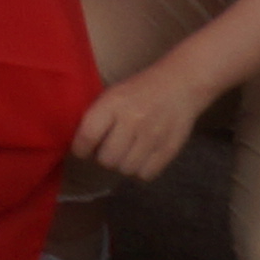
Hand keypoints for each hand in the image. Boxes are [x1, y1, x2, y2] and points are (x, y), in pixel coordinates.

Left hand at [67, 63, 207, 189]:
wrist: (179, 85)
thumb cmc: (139, 89)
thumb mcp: (113, 94)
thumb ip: (97, 116)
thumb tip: (80, 143)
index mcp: (113, 103)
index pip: (87, 136)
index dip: (79, 149)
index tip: (81, 150)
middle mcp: (132, 121)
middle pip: (107, 159)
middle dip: (103, 158)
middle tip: (107, 150)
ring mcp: (152, 137)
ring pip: (125, 169)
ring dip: (122, 165)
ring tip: (125, 153)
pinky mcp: (168, 149)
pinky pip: (145, 175)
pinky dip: (139, 171)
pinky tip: (140, 158)